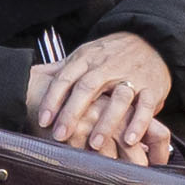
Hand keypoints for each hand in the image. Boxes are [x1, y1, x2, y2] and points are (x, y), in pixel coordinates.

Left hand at [26, 31, 176, 165]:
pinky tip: (129, 140)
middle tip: (60, 136)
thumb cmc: (110, 55)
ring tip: (93, 144)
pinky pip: (145, 106)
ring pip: (118, 98)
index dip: (53, 99)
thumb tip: (31, 78)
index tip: (43, 120)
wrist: (151, 40)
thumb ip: (62, 70)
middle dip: (72, 113)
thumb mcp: (85, 55)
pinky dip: (138, 123)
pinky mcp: (152, 87)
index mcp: (87, 59)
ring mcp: (132, 76)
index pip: (65, 78)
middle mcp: (108, 66)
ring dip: (106, 122)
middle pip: (87, 88)